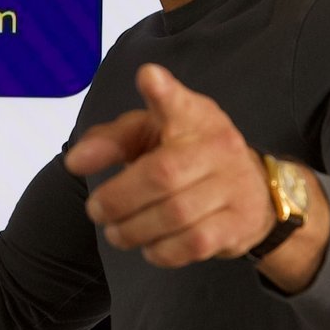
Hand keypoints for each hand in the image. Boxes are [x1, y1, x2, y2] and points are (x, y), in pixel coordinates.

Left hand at [65, 64, 280, 268]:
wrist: (253, 192)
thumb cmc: (188, 156)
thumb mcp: (150, 135)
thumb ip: (110, 141)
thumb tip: (75, 161)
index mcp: (192, 116)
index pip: (178, 101)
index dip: (163, 91)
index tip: (149, 78)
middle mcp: (218, 146)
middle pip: (162, 174)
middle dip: (119, 199)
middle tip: (96, 210)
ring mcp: (235, 185)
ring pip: (176, 214)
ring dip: (135, 230)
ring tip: (116, 232)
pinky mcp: (240, 223)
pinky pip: (194, 244)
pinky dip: (162, 251)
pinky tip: (149, 246)